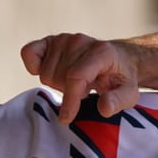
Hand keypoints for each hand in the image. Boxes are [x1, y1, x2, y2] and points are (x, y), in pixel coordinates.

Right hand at [20, 33, 142, 117]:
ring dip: (57, 83)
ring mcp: (64, 39)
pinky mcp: (51, 40)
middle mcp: (80, 41)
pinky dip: (34, 66)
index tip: (66, 118)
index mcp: (101, 52)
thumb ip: (118, 101)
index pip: (76, 77)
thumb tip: (104, 108)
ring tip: (75, 82)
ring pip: (44, 73)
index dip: (69, 100)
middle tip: (84, 90)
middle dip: (68, 92)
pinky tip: (53, 71)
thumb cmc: (120, 79)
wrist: (117, 60)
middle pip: (57, 78)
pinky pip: (28, 53)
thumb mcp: (129, 94)